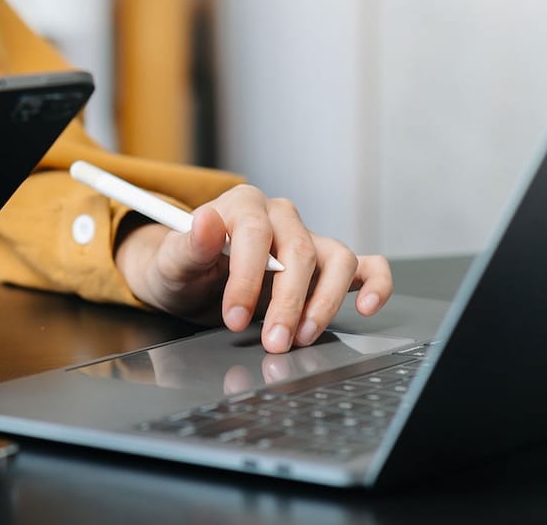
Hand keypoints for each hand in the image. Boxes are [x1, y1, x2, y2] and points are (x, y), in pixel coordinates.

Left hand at [113, 184, 391, 353]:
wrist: (190, 281)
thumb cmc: (183, 270)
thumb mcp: (172, 262)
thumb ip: (188, 244)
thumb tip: (205, 220)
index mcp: (242, 205)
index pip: (255, 233)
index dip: (248, 278)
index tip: (235, 316)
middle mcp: (280, 216)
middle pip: (299, 253)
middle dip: (287, 304)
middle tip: (272, 342)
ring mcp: (308, 238)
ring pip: (337, 261)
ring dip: (324, 303)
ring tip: (302, 337)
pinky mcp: (326, 263)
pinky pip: (365, 265)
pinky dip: (374, 283)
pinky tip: (367, 306)